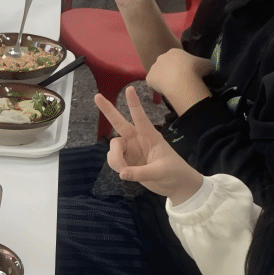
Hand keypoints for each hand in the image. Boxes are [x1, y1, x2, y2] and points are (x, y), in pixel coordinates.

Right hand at [95, 86, 204, 202]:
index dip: (134, 104)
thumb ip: (141, 173)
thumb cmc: (175, 173)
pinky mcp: (126, 161)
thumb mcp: (161, 172)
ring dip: (115, 159)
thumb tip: (122, 173)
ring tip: (124, 171)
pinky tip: (125, 173)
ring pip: (114, 148)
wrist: (176, 186)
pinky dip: (115, 166)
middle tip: (97, 96)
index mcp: (150, 136)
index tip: (129, 89)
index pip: (141, 118)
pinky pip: (113, 160)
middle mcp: (137, 140)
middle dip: (108, 110)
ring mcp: (130, 150)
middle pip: (119, 123)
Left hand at [145, 47, 212, 115]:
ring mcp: (153, 67)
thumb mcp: (206, 64)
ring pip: (159, 74)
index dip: (182, 66)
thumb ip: (203, 63)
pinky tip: (166, 92)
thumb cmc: (194, 70)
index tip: (187, 73)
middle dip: (172, 72)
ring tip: (173, 88)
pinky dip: (158, 88)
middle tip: (180, 81)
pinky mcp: (148, 78)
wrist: (181, 81)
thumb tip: (205, 66)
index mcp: (174, 51)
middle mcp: (161, 57)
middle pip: (166, 65)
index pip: (177, 58)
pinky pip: (153, 84)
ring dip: (164, 80)